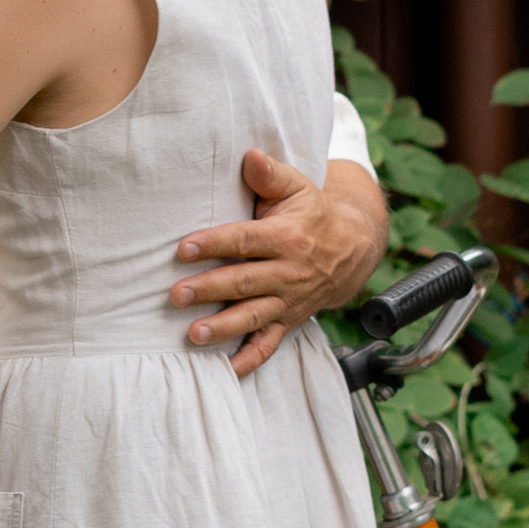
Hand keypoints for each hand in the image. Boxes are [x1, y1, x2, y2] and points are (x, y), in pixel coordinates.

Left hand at [172, 149, 387, 378]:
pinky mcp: (288, 320)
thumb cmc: (311, 212)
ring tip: (193, 335)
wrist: (353, 247)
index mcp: (286, 237)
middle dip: (209, 289)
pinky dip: (248, 360)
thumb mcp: (297, 186)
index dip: (214, 243)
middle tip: (176, 295)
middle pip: (244, 282)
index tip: (183, 248)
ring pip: (253, 316)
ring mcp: (288, 300)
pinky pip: (269, 345)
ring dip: (223, 328)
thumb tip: (249, 156)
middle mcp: (288, 272)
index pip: (244, 240)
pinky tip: (225, 371)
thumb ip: (270, 174)